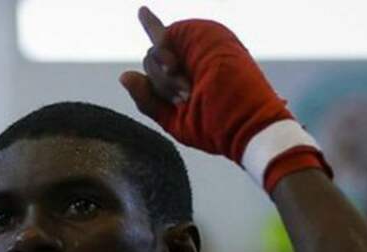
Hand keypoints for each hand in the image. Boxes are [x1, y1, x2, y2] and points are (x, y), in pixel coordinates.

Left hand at [119, 8, 328, 190]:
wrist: (242, 119)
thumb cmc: (213, 125)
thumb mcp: (172, 119)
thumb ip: (147, 99)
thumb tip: (124, 75)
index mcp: (190, 73)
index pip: (163, 53)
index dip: (153, 29)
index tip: (143, 11)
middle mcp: (193, 56)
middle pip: (151, 63)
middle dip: (160, 86)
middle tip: (184, 98)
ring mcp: (197, 43)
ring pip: (153, 54)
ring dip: (164, 79)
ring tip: (187, 91)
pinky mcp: (200, 33)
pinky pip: (161, 36)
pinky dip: (163, 56)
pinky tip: (174, 65)